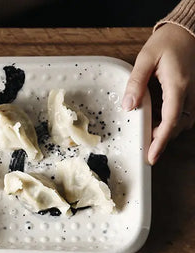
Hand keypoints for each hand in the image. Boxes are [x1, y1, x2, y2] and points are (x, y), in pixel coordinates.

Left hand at [123, 23, 194, 164]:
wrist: (187, 30)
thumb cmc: (167, 42)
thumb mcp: (145, 58)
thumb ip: (136, 82)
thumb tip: (128, 105)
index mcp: (177, 86)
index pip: (170, 121)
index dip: (160, 141)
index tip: (152, 156)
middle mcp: (189, 93)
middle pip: (177, 126)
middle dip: (162, 140)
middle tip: (145, 148)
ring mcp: (194, 94)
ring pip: (184, 123)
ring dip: (167, 131)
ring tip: (149, 134)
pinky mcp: (193, 93)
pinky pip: (186, 115)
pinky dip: (173, 123)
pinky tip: (158, 121)